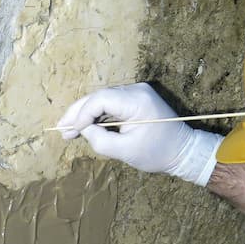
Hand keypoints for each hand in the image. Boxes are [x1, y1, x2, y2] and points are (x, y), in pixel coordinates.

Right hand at [57, 82, 220, 185]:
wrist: (183, 150)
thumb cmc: (157, 153)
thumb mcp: (126, 151)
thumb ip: (100, 140)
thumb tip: (83, 129)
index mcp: (137, 101)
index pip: (101, 99)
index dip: (82, 114)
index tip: (71, 131)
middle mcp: (136, 90)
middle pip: (98, 96)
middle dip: (78, 112)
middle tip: (61, 129)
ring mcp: (136, 92)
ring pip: (102, 99)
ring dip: (85, 114)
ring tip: (68, 130)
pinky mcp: (135, 98)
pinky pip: (110, 103)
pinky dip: (97, 114)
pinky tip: (84, 126)